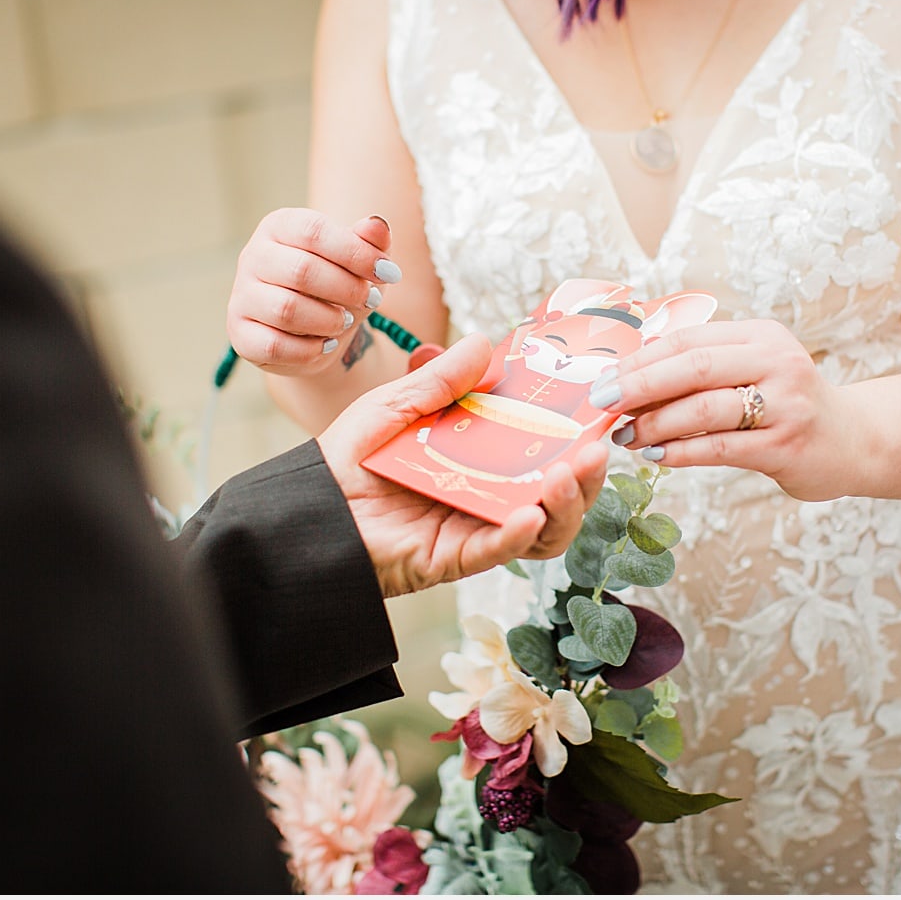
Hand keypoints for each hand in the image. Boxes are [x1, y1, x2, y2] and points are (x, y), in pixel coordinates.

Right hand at [227, 209, 400, 374]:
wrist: (316, 335)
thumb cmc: (339, 289)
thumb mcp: (360, 264)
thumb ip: (369, 243)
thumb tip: (377, 224)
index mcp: (280, 226)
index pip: (314, 232)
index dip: (355, 252)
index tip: (388, 273)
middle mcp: (253, 256)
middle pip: (301, 270)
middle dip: (346, 289)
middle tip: (371, 301)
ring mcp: (242, 296)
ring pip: (286, 310)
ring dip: (329, 320)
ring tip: (345, 322)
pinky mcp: (240, 334)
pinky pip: (274, 345)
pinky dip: (309, 350)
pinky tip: (325, 344)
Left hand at [318, 334, 608, 596]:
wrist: (306, 508)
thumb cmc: (347, 457)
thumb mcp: (395, 405)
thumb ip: (439, 381)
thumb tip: (485, 342)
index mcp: (482, 455)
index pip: (542, 444)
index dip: (572, 429)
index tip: (594, 405)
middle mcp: (489, 493)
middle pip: (557, 491)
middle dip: (585, 474)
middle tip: (593, 447)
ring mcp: (475, 527)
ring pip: (543, 527)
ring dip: (567, 504)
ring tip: (565, 476)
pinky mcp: (454, 557)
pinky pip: (496, 549)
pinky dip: (517, 535)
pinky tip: (530, 515)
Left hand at [590, 320, 870, 501]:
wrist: (853, 442)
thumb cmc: (785, 406)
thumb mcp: (753, 370)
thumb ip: (703, 368)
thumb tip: (626, 376)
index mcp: (761, 336)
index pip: (688, 340)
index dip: (639, 359)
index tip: (601, 377)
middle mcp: (777, 362)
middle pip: (694, 366)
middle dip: (638, 385)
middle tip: (601, 402)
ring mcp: (785, 404)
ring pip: (704, 408)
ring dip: (655, 423)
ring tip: (625, 435)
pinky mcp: (786, 445)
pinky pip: (720, 447)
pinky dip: (681, 452)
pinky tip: (655, 456)